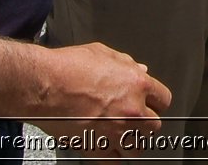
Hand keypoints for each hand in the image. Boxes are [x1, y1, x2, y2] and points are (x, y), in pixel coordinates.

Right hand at [32, 42, 171, 157]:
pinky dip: (112, 156)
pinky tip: (107, 147)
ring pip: (137, 147)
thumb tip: (139, 69)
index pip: (163, 100)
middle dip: (144, 122)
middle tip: (130, 118)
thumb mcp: (103, 54)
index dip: (155, 101)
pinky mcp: (97, 147)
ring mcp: (116, 131)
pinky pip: (114, 161)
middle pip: (154, 126)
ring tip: (119, 135)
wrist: (43, 84)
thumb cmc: (68, 67)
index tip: (149, 103)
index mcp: (137, 84)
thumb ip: (126, 64)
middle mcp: (131, 110)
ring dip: (130, 142)